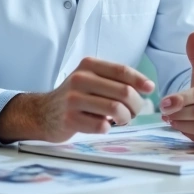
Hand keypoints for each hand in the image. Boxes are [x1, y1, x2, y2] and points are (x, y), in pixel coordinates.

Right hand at [0, 57, 153, 142]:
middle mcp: (80, 78)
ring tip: (122, 120)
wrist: (43, 113)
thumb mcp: (91, 79)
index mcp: (88, 65)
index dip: (140, 80)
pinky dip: (108, 127)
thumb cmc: (75, 97)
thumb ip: (114, 80)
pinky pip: (101, 125)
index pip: (121, 71)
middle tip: (133, 112)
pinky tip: (104, 125)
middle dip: (135, 105)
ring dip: (125, 118)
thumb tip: (147, 87)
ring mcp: (73, 99)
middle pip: (123, 91)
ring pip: (115, 108)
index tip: (150, 89)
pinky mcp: (70, 118)